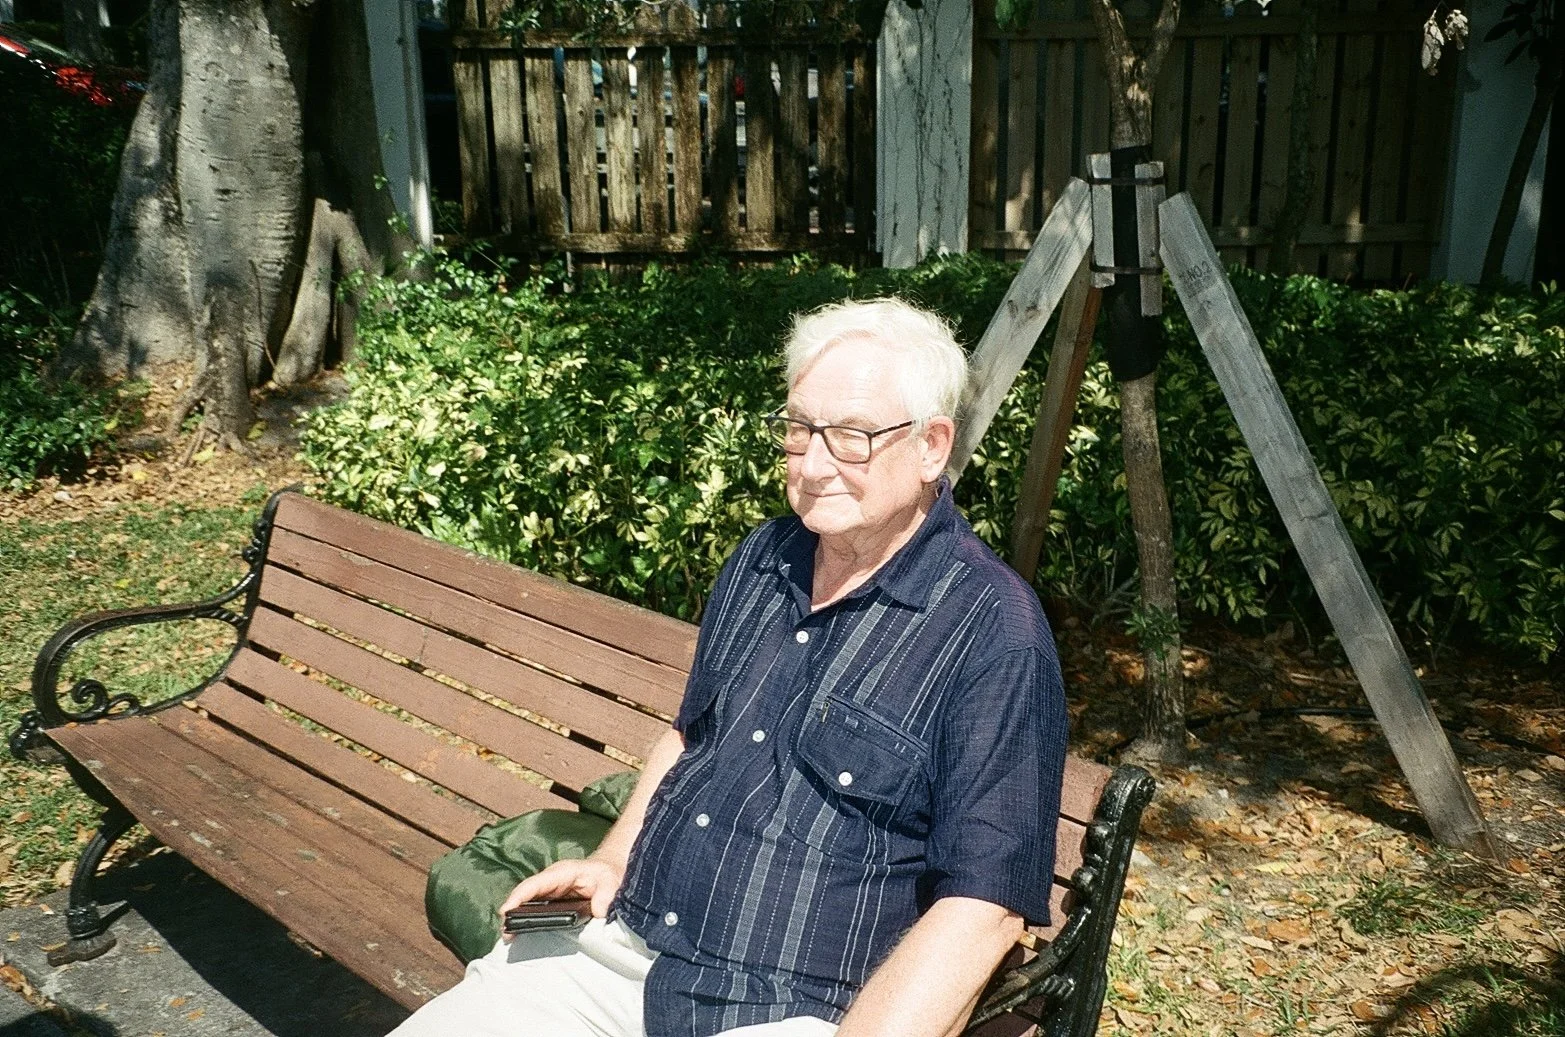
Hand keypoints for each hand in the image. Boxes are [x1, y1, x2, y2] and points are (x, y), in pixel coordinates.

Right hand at [497, 857, 623, 937]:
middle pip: (525, 895)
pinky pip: (535, 909)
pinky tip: (522, 934)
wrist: (609, 871)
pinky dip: (526, 920)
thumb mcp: (610, 881)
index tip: (505, 912)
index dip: (518, 897)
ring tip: (509, 937)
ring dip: (517, 918)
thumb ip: (605, 895)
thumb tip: (598, 912)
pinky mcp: (552, 901)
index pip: (534, 884)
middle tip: (505, 932)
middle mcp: (550, 882)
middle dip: (512, 911)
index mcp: (561, 873)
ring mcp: (550, 891)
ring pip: (527, 902)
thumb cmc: (607, 873)